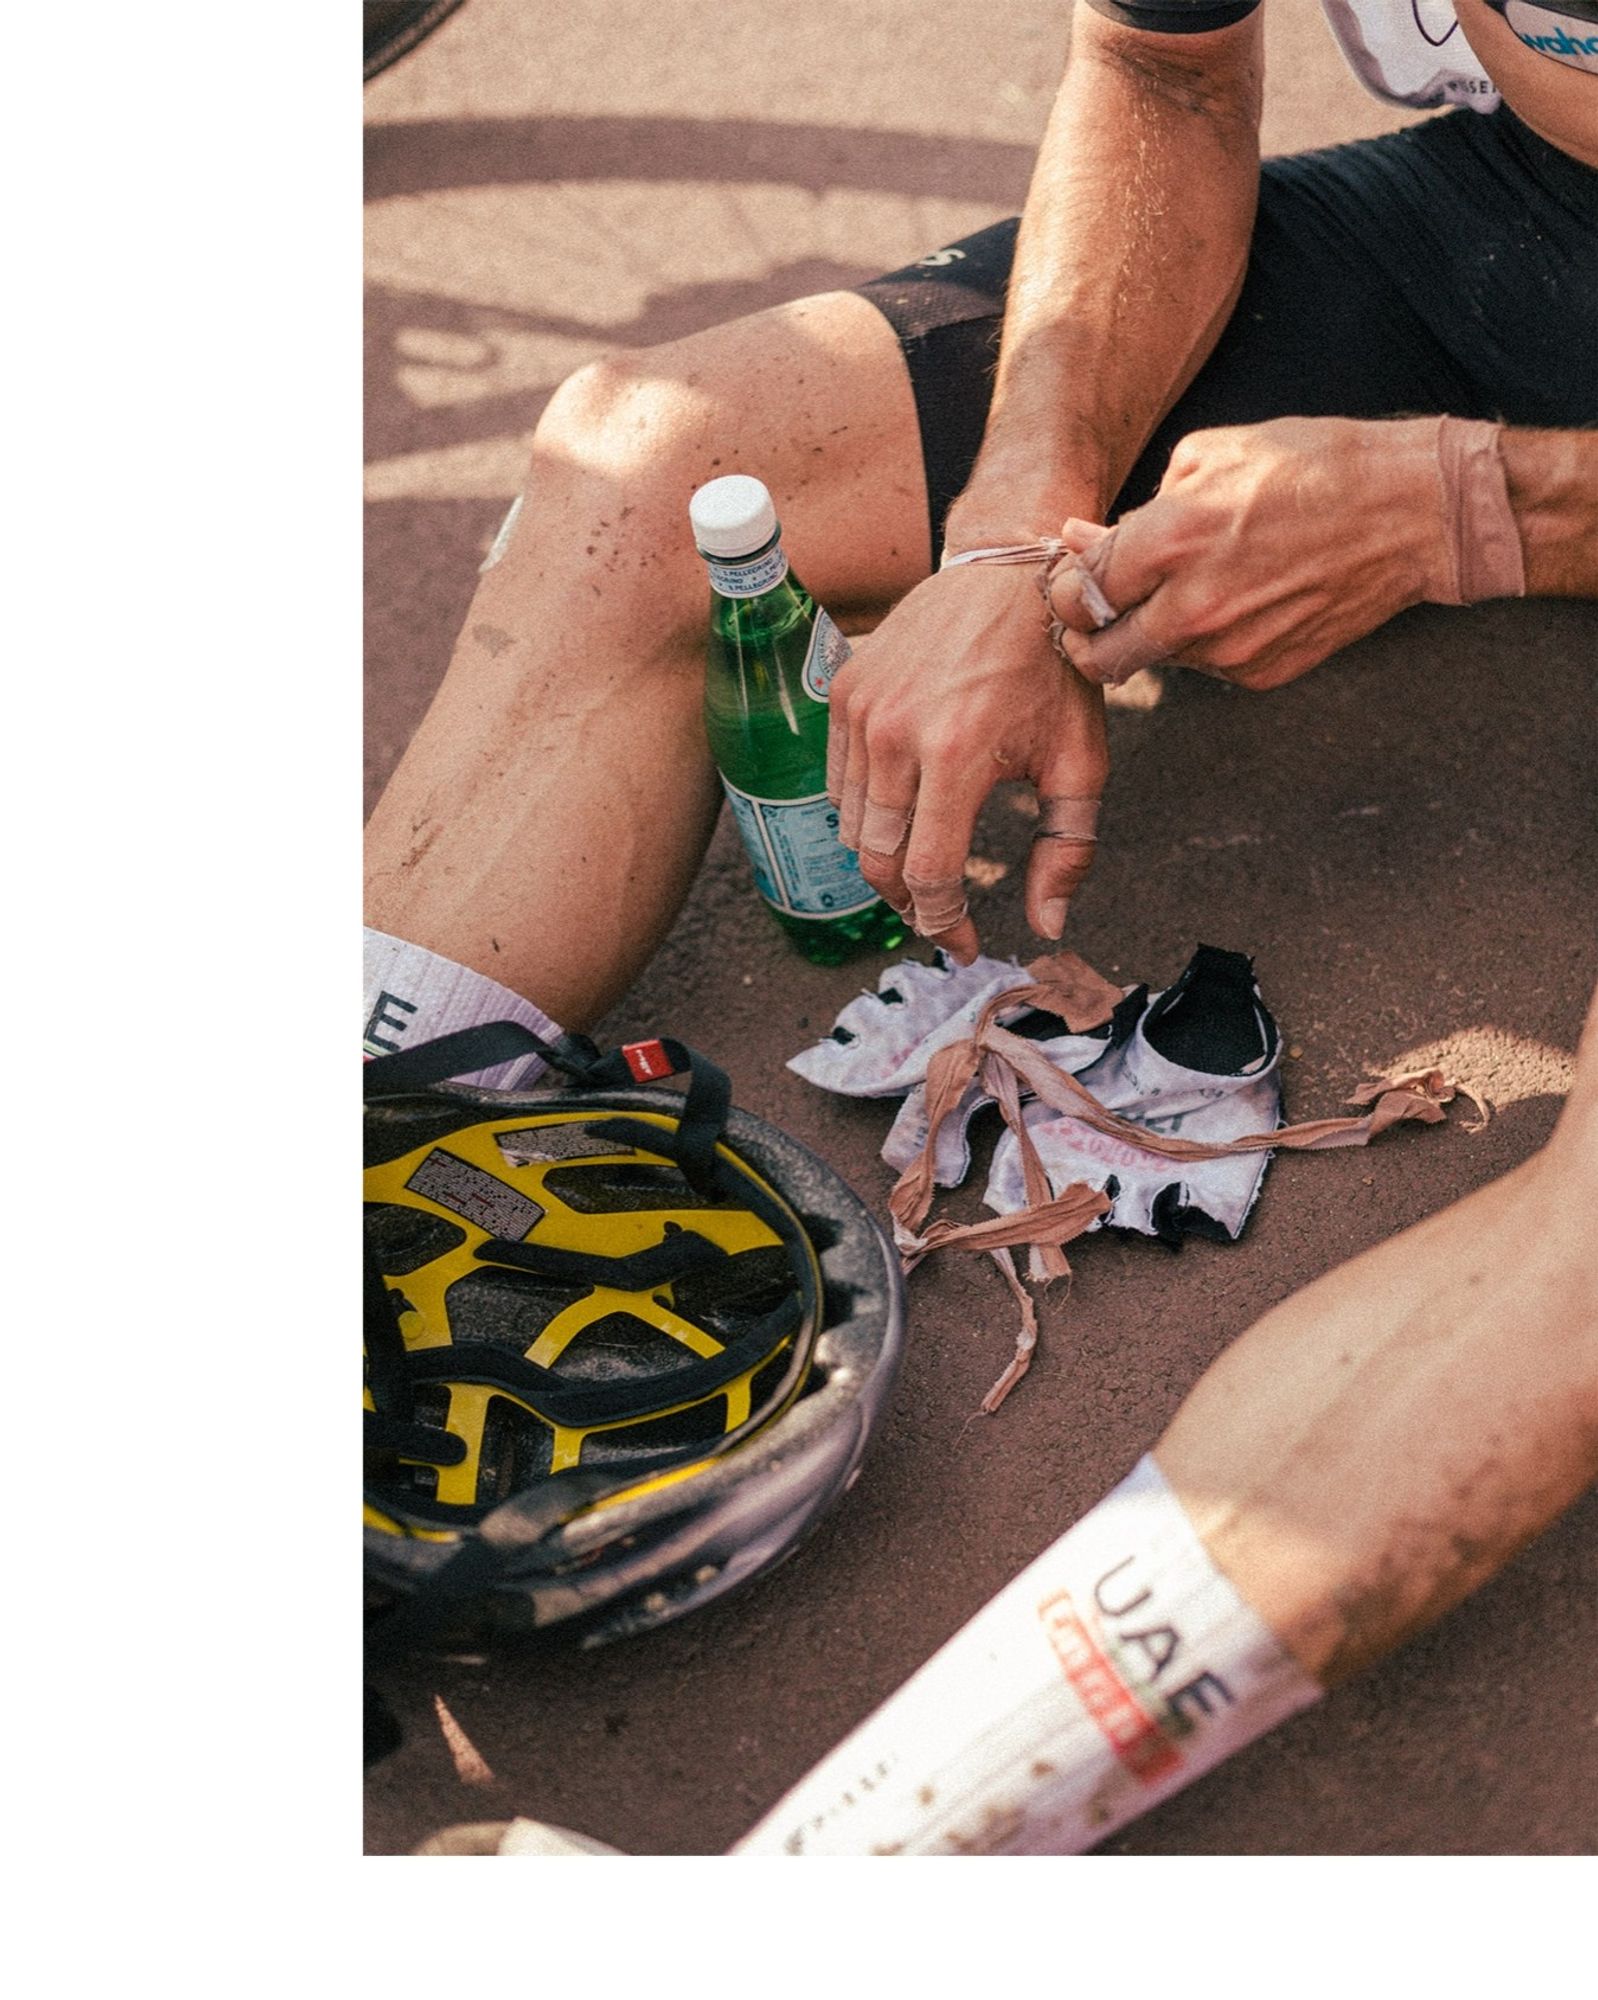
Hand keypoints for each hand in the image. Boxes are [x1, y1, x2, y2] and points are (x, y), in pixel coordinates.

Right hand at [827, 562, 1107, 963]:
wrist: (1009, 575)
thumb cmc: (1054, 671)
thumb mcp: (1081, 761)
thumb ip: (1068, 850)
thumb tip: (1046, 925)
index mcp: (958, 754)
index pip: (928, 872)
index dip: (944, 922)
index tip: (962, 943)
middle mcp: (896, 733)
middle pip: (878, 859)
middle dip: (907, 901)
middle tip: (938, 912)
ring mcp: (861, 710)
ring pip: (852, 825)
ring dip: (884, 856)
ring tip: (922, 862)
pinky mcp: (843, 692)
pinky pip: (838, 781)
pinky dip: (864, 810)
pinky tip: (902, 809)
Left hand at [1048, 417, 1448, 691]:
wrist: (1411, 512)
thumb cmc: (1314, 466)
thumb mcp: (1211, 456)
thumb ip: (1137, 508)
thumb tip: (1080, 538)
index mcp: (1170, 541)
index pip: (1076, 594)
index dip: (1063, 590)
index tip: (1070, 582)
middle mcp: (1193, 606)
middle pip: (1099, 657)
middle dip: (1084, 640)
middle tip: (1089, 619)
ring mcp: (1229, 649)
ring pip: (1154, 662)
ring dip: (1148, 637)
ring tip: (1178, 593)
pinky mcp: (1261, 672)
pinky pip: (1205, 668)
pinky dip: (1201, 644)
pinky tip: (1232, 603)